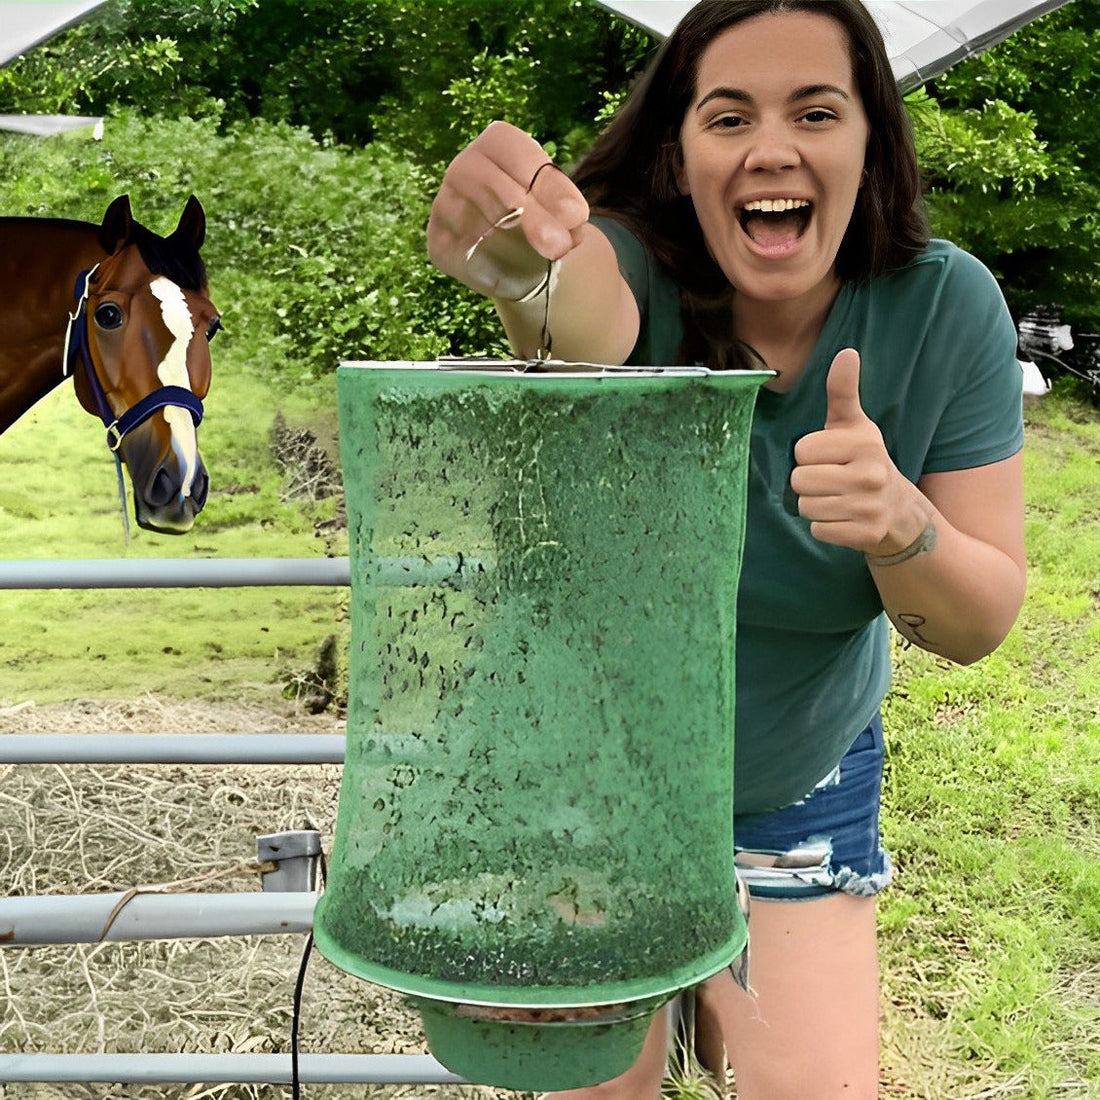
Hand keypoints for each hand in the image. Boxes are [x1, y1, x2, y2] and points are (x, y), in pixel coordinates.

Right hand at [427, 121, 589, 301]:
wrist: (524, 262)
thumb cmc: (544, 222)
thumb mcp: (563, 210)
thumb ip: (567, 210)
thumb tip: (570, 218)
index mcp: (495, 146)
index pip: (512, 149)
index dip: (544, 181)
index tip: (576, 217)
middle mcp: (463, 168)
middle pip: (488, 181)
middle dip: (530, 214)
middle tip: (559, 246)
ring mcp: (445, 204)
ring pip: (470, 215)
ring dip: (511, 239)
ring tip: (546, 255)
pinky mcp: (438, 241)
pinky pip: (461, 250)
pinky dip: (491, 262)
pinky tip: (512, 267)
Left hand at [791, 348, 925, 554]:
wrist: (899, 510)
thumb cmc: (865, 461)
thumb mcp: (855, 426)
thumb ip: (843, 392)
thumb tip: (846, 352)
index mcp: (863, 443)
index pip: (801, 452)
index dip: (809, 456)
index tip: (830, 458)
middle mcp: (870, 475)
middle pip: (799, 481)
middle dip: (809, 483)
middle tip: (832, 481)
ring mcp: (869, 507)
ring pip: (806, 508)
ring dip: (815, 506)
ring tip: (838, 499)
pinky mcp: (866, 534)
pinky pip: (818, 531)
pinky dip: (825, 528)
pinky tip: (844, 518)